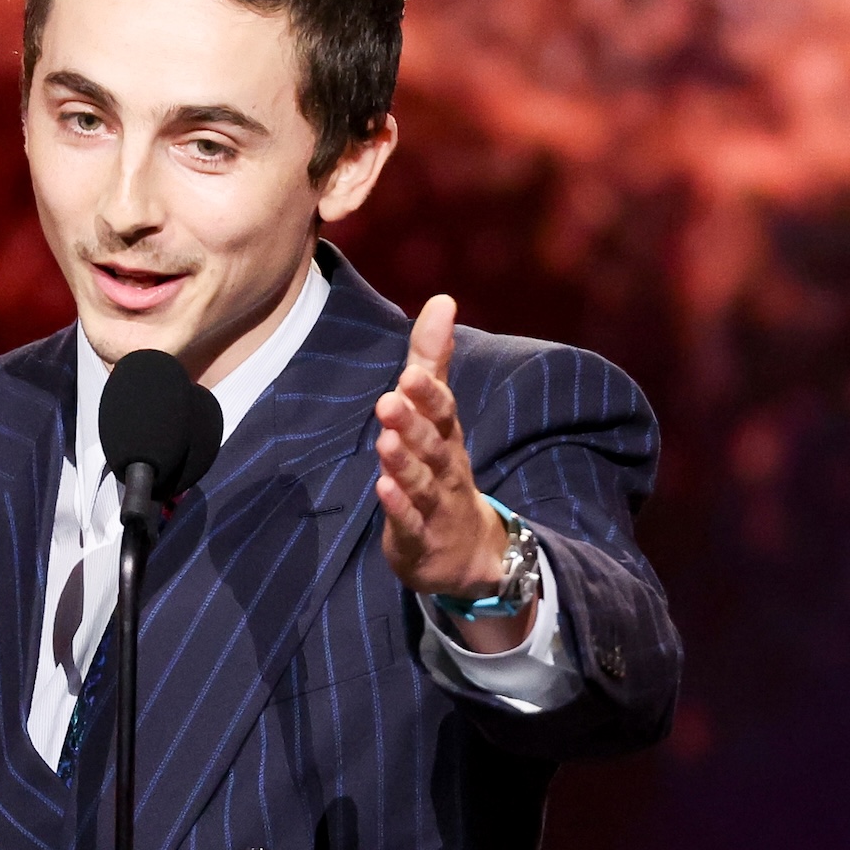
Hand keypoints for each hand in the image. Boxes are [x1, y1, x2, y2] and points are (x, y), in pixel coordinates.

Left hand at [375, 295, 534, 650]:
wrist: (466, 551)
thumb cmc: (443, 469)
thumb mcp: (438, 414)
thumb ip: (433, 359)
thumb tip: (442, 299)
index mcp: (447, 435)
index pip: (443, 410)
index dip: (429, 393)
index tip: (411, 371)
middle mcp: (445, 467)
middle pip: (433, 442)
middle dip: (415, 420)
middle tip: (392, 396)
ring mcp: (435, 504)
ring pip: (422, 481)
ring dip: (404, 461)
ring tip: (385, 439)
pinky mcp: (419, 537)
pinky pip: (409, 521)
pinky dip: (398, 506)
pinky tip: (382, 488)